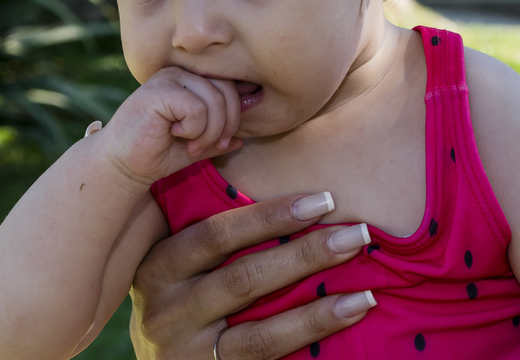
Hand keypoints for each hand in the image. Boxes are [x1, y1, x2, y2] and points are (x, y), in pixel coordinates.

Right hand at [103, 66, 243, 187]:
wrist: (122, 164)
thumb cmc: (157, 153)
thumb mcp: (196, 146)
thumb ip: (218, 138)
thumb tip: (244, 138)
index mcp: (191, 80)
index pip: (230, 85)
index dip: (235, 115)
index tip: (223, 142)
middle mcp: (181, 73)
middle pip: (227, 89)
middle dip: (226, 124)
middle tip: (207, 146)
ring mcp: (169, 78)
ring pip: (214, 99)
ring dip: (209, 131)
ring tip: (191, 144)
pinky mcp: (159, 89)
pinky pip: (197, 107)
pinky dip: (193, 129)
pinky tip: (175, 134)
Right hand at [130, 193, 375, 359]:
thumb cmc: (178, 305)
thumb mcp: (176, 269)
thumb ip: (209, 237)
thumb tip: (273, 178)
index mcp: (157, 268)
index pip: (215, 234)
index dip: (269, 216)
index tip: (322, 199)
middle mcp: (165, 309)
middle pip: (242, 277)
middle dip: (304, 252)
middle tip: (359, 231)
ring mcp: (187, 350)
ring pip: (259, 321)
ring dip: (317, 296)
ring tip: (362, 277)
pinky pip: (269, 351)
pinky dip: (314, 327)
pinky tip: (352, 309)